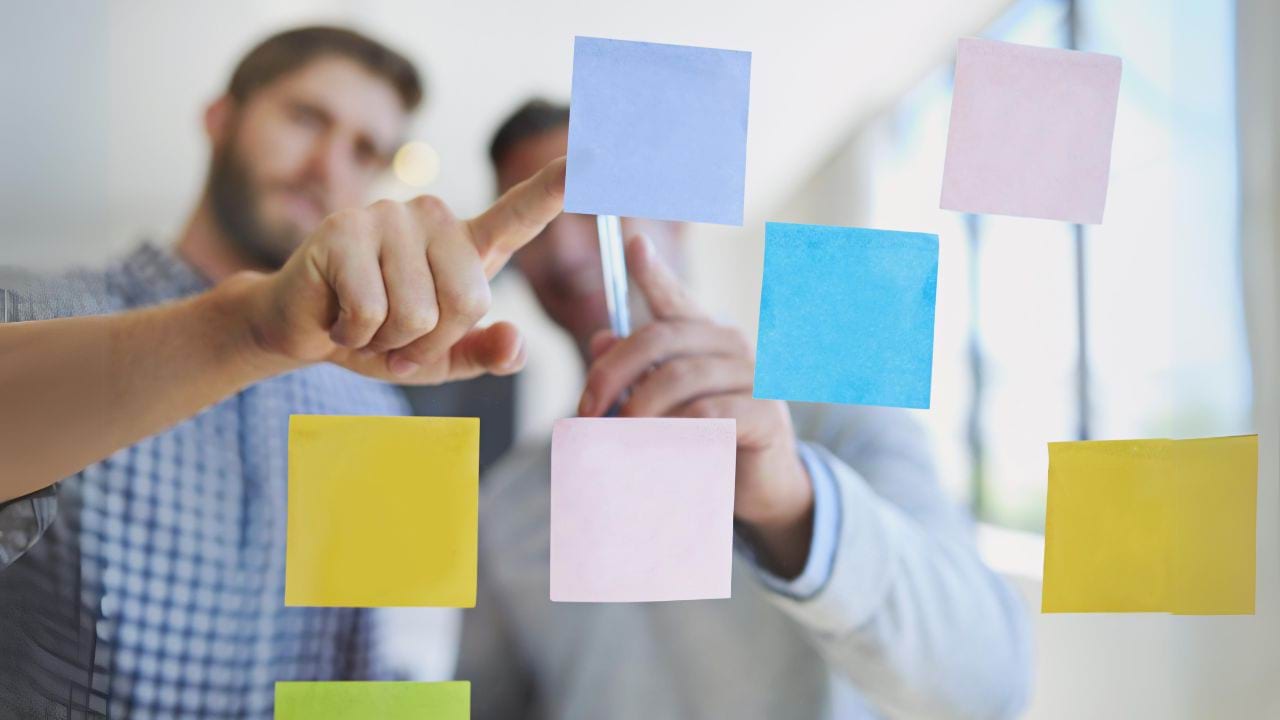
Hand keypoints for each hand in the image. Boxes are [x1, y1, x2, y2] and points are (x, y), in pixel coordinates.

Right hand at [235, 157, 565, 384]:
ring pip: (417, 313)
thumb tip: (515, 343)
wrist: (306, 330)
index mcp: (467, 245)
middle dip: (430, 344)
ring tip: (365, 323)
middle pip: (468, 303)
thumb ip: (485, 355)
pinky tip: (339, 316)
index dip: (556, 188)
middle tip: (397, 340)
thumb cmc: (382, 339)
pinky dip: (355, 334)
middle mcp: (434, 218)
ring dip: (388, 342)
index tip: (596, 156)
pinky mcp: (343, 230)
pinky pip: (372, 310)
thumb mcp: (442, 360)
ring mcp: (388, 216)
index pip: (521, 213)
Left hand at [578, 235, 814, 576]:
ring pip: (680, 378)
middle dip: (612, 372)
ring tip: (613, 438)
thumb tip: (600, 339)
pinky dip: (673, 430)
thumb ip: (631, 374)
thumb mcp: (660, 407)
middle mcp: (731, 345)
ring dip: (637, 409)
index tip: (632, 244)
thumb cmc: (705, 441)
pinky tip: (655, 448)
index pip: (674, 298)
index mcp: (704, 337)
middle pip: (660, 338)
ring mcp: (754, 377)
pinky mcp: (766, 415)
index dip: (653, 272)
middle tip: (586, 409)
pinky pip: (709, 413)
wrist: (759, 488)